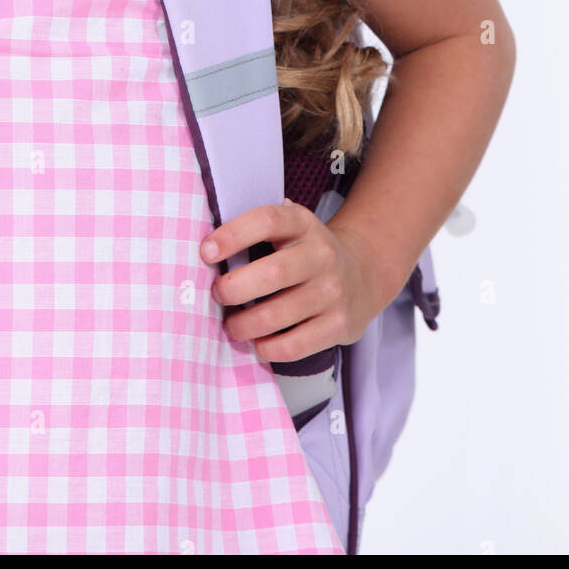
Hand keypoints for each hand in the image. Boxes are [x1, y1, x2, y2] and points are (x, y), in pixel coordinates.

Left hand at [199, 200, 384, 361]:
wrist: (363, 274)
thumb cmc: (305, 254)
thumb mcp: (289, 231)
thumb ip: (256, 233)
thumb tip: (205, 251)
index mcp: (303, 224)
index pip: (268, 220)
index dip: (234, 235)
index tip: (205, 252)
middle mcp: (322, 255)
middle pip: (273, 273)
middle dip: (234, 289)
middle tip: (217, 295)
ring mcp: (333, 291)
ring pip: (277, 315)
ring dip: (243, 325)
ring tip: (232, 325)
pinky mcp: (339, 325)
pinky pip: (293, 345)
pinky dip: (267, 348)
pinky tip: (259, 341)